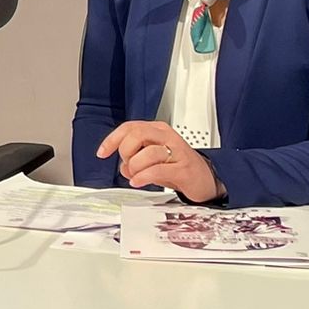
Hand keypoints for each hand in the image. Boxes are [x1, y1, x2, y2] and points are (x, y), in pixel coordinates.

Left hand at [96, 121, 219, 202]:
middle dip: (125, 151)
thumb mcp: (153, 159)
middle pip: (137, 134)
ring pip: (147, 152)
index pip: (130, 127)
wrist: (206, 180)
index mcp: (158, 131)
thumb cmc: (178, 167)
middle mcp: (168, 137)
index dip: (112, 139)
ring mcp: (177, 152)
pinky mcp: (183, 169)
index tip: (102, 153)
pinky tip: (138, 181)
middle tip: (127, 164)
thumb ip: (135, 159)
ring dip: (135, 167)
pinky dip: (143, 176)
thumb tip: (122, 167)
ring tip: (135, 175)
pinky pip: (157, 170)